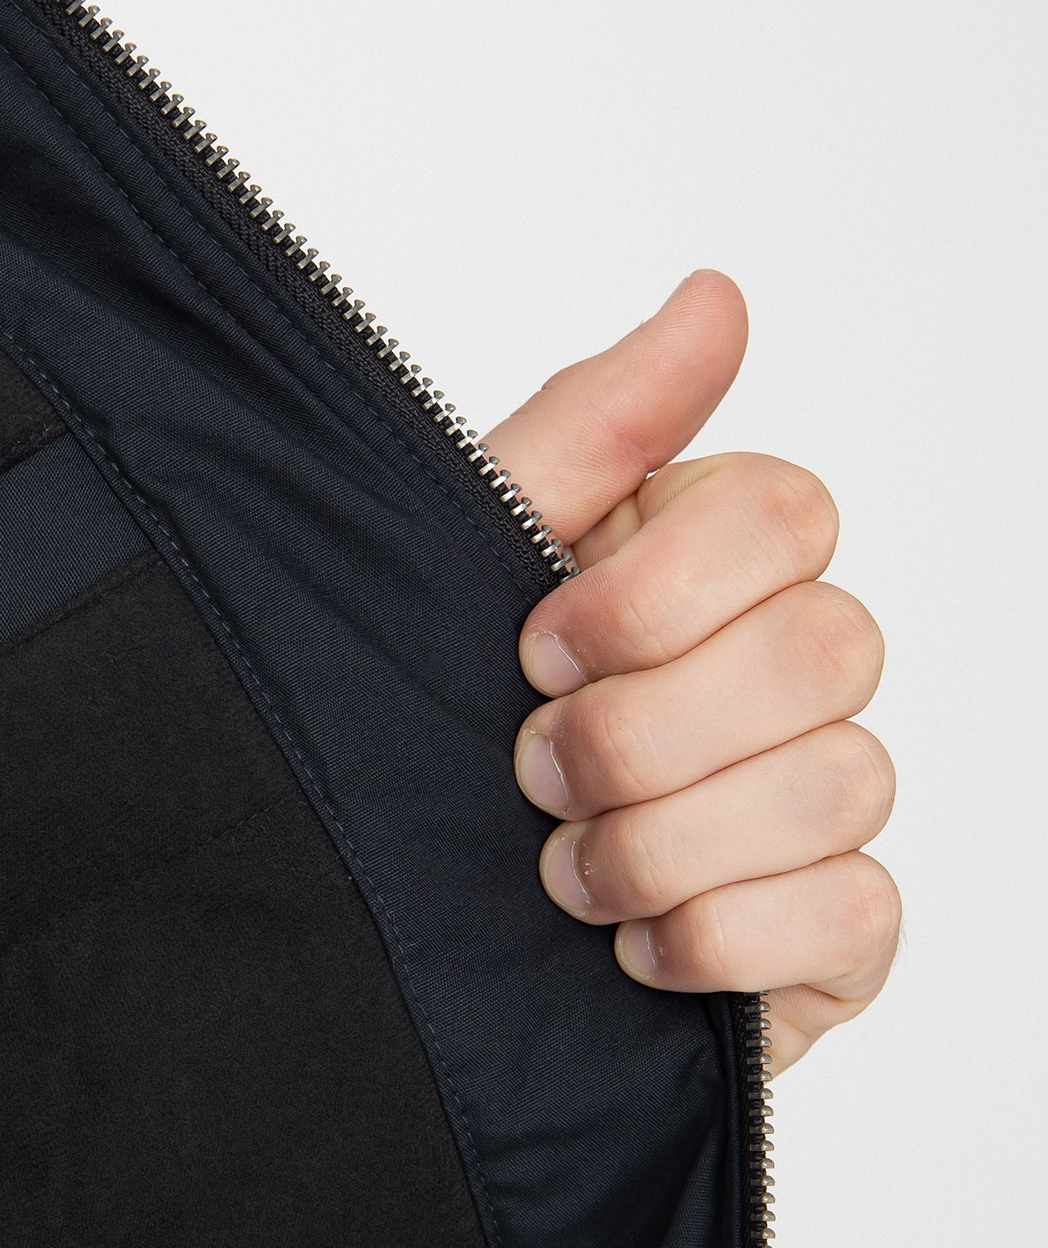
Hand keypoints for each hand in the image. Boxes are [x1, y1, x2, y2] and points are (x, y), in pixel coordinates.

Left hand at [483, 271, 898, 1073]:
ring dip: (662, 844)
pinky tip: (631, 950)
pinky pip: (856, 911)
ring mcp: (827, 800)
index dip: (654, 594)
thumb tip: (718, 296)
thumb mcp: (467, 563)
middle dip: (643, 731)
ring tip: (561, 876)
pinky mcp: (840, 929)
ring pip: (840, 783)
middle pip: (829, 648)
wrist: (391, 924)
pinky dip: (718, 939)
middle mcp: (791, 669)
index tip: (532, 650)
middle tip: (531, 773)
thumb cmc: (430, 729)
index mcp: (710, 563)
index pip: (789, 514)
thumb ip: (594, 427)